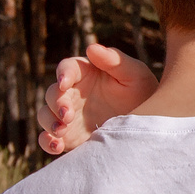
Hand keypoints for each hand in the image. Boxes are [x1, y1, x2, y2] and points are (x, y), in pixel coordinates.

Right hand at [36, 42, 158, 155]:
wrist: (148, 127)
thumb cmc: (143, 94)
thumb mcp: (136, 75)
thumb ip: (115, 60)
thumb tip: (91, 48)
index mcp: (86, 74)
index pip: (66, 69)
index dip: (62, 74)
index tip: (65, 83)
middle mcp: (73, 94)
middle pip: (52, 93)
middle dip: (56, 103)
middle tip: (68, 115)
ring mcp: (69, 117)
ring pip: (46, 115)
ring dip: (49, 122)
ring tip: (62, 131)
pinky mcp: (69, 138)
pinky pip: (49, 139)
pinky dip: (47, 142)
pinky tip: (58, 146)